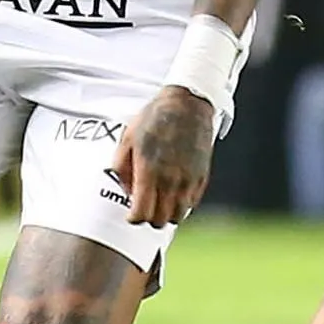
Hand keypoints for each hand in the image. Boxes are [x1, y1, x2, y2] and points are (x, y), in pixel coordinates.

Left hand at [112, 86, 218, 227]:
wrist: (187, 104)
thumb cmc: (153, 119)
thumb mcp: (127, 140)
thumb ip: (122, 169)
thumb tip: (128, 191)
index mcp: (149, 171)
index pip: (142, 213)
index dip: (133, 218)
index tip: (131, 213)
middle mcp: (171, 180)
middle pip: (160, 220)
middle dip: (149, 218)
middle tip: (144, 208)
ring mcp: (189, 179)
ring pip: (178, 215)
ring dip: (167, 214)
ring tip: (160, 203)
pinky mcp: (201, 176)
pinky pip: (192, 203)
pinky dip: (182, 204)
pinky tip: (174, 193)